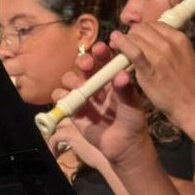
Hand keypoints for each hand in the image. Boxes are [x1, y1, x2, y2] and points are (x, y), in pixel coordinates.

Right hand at [52, 41, 149, 165]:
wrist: (124, 145)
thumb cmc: (132, 120)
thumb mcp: (133, 105)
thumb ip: (126, 91)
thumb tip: (121, 76)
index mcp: (113, 77)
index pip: (105, 59)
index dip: (101, 51)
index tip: (101, 48)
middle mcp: (97, 83)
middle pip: (85, 65)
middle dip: (84, 61)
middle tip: (87, 64)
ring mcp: (84, 96)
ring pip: (70, 78)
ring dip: (72, 78)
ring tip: (81, 86)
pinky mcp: (74, 110)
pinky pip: (61, 97)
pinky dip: (61, 95)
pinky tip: (68, 98)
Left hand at [108, 23, 194, 132]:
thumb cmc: (192, 86)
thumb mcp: (186, 58)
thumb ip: (171, 49)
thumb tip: (155, 45)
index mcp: (180, 38)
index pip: (154, 25)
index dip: (142, 31)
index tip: (136, 38)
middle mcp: (170, 43)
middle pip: (142, 28)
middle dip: (131, 34)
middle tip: (124, 43)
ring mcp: (160, 55)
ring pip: (135, 36)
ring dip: (124, 40)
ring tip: (117, 48)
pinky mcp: (150, 70)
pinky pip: (133, 51)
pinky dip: (122, 44)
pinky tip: (116, 43)